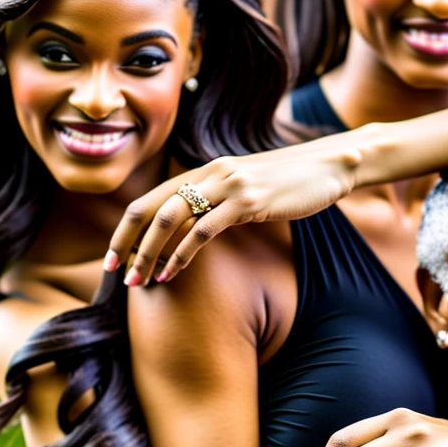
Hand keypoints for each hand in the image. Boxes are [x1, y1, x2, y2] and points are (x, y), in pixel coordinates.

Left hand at [106, 146, 358, 285]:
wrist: (332, 165)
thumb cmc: (293, 182)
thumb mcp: (249, 188)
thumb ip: (223, 201)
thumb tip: (200, 229)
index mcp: (205, 171)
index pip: (149, 199)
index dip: (125, 229)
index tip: (114, 258)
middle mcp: (210, 173)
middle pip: (149, 207)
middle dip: (126, 243)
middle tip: (116, 274)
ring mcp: (228, 185)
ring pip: (171, 218)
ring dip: (149, 252)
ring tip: (139, 281)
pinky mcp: (248, 200)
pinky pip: (204, 229)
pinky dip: (182, 253)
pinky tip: (172, 273)